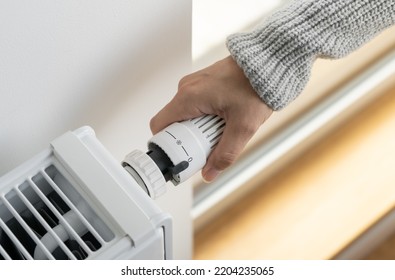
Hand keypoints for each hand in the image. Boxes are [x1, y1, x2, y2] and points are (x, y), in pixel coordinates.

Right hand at [150, 56, 272, 181]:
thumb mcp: (242, 127)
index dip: (166, 144)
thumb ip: (225, 154)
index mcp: (189, 97)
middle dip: (187, 139)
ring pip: (185, 114)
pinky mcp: (204, 83)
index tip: (181, 155)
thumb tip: (209, 173)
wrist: (270, 63)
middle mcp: (187, 88)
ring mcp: (195, 83)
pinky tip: (223, 120)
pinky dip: (204, 117)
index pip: (159, 125)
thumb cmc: (256, 87)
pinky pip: (195, 104)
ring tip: (220, 132)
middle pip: (174, 122)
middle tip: (207, 148)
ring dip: (198, 129)